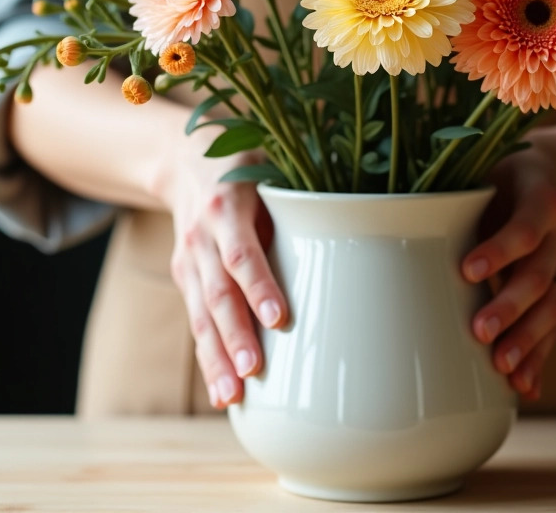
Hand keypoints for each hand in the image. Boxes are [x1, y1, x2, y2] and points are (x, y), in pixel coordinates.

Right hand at [159, 144, 287, 409]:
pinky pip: (197, 322)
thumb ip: (308, 181)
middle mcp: (203, 235)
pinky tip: (223, 392)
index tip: (279, 318)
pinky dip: (208, 358)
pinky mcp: (186, 279)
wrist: (184, 160)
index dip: (259, 285)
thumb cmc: (250, 161)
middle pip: (217, 291)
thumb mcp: (273, 160)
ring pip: (201, 314)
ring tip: (233, 396)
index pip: (242, 251)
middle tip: (252, 370)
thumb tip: (371, 197)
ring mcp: (189, 260)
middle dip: (234, 333)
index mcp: (228, 203)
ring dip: (216, 357)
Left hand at [460, 126, 555, 400]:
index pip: (525, 228)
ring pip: (553, 306)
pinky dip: (542, 357)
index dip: (500, 250)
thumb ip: (460, 188)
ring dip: (529, 340)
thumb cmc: (512, 171)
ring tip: (503, 368)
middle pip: (540, 275)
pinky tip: (526, 387)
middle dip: (511, 306)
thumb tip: (390, 200)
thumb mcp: (492, 166)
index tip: (468, 271)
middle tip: (480, 332)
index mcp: (542, 198)